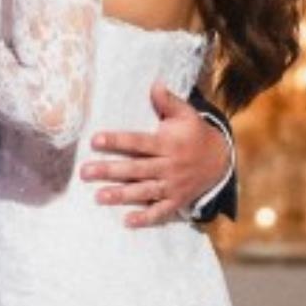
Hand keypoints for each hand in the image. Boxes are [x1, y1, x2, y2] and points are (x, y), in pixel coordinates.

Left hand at [79, 80, 231, 228]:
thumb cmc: (195, 134)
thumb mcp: (187, 115)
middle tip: (85, 172)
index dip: (117, 141)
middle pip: (136, 169)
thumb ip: (168, 101)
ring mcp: (173, 185)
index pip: (138, 142)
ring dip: (121, 195)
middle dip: (110, 171)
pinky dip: (146, 218)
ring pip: (145, 191)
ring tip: (98, 197)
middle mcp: (170, 165)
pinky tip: (127, 221)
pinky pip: (161, 211)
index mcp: (169, 143)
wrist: (221, 160)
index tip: (95, 140)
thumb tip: (154, 83)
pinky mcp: (177, 200)